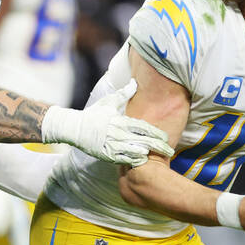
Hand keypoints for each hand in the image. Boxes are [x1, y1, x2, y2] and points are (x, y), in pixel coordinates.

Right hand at [42, 82, 173, 166]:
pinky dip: (134, 161)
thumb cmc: (93, 114)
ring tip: (160, 159)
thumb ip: (124, 94)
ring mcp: (112, 146)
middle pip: (143, 141)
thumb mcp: (108, 102)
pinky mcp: (106, 155)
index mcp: (121, 121)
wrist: (74, 129)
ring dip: (148, 155)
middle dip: (158, 146)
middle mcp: (118, 134)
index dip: (156, 133)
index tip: (166, 136)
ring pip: (135, 152)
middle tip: (170, 150)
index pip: (144, 127)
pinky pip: (123, 160)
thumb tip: (135, 82)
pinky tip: (143, 162)